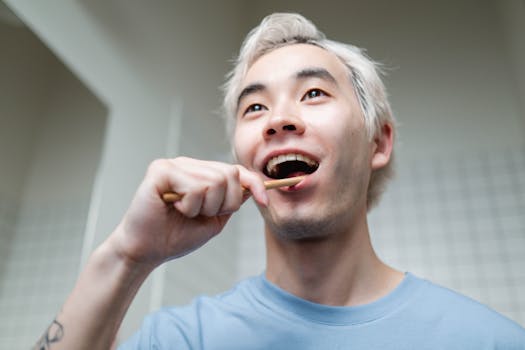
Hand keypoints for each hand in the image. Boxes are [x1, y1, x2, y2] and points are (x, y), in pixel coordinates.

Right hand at [108, 157, 267, 269]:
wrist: (146, 251)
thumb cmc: (176, 236)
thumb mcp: (214, 219)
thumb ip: (232, 201)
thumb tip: (253, 186)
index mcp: (200, 173)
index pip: (235, 170)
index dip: (254, 184)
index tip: (265, 202)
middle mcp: (188, 164)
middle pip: (230, 174)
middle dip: (225, 203)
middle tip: (202, 215)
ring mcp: (174, 164)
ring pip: (215, 181)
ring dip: (205, 207)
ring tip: (186, 213)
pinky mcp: (161, 171)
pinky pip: (196, 186)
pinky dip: (190, 205)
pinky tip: (174, 208)